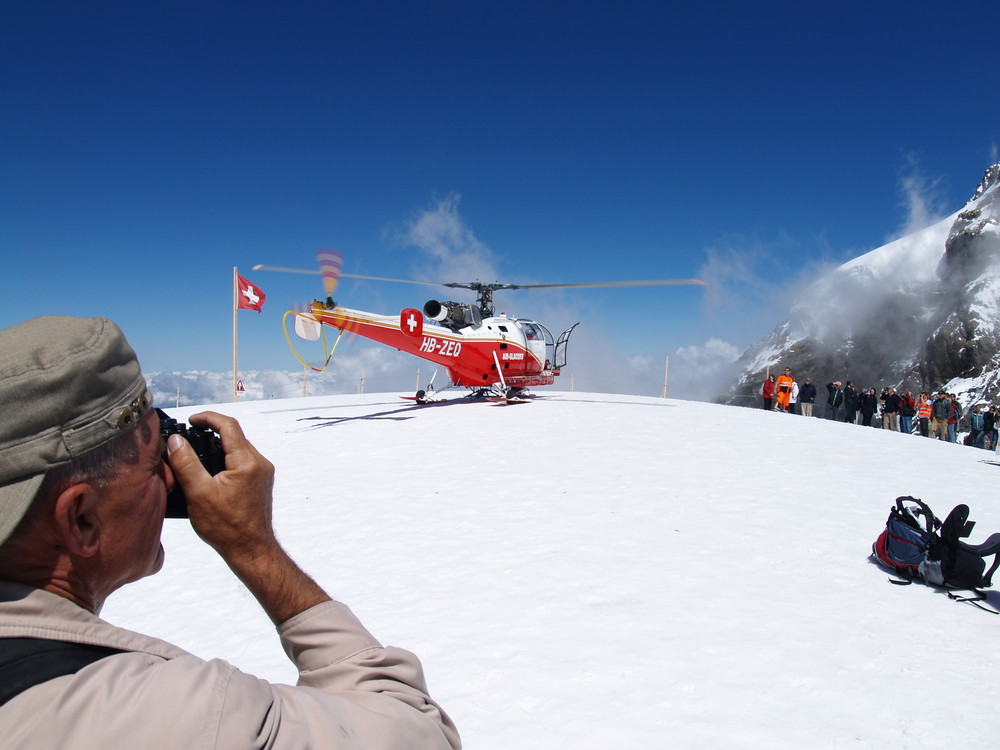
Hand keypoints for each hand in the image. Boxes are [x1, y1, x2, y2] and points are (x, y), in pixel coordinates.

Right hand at [165, 412, 328, 622]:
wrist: (250, 550)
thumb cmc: (226, 527)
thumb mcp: (199, 493)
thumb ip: (186, 464)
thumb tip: (175, 441)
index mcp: (247, 461)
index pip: (228, 425)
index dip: (208, 418)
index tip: (191, 420)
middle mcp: (260, 463)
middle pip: (234, 435)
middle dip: (211, 432)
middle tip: (189, 436)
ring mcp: (262, 473)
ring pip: (238, 448)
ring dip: (218, 446)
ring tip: (195, 453)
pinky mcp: (260, 483)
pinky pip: (242, 462)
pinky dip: (225, 459)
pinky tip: (209, 470)